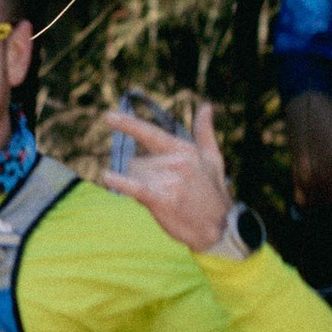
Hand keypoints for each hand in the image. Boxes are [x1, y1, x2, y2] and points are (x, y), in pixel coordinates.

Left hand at [99, 95, 233, 252]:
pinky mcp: (164, 200)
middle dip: (142, 177)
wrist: (223, 225)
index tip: (107, 116)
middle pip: (137, 163)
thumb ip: (204, 131)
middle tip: (165, 191)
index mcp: (184, 150)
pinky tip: (108, 177)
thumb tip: (206, 106)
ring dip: (142, 188)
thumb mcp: (213, 158)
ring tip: (165, 200)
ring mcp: (171, 182)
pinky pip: (137, 188)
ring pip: (136, 177)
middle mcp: (176, 163)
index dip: (128, 124)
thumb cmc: (214, 191)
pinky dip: (122, 183)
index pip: (151, 134)